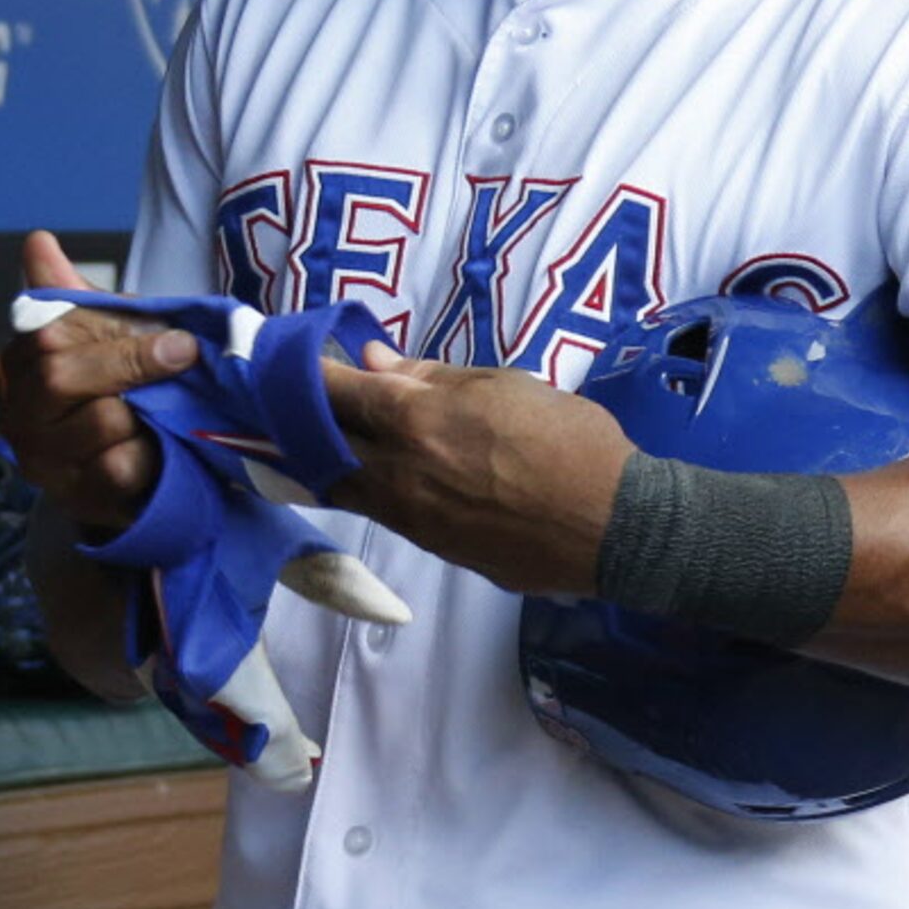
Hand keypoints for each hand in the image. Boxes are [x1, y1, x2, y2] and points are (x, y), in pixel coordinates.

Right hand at [0, 231, 195, 528]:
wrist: (132, 470)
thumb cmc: (113, 388)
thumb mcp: (100, 337)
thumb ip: (71, 295)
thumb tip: (37, 241)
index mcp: (22, 368)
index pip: (48, 339)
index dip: (116, 338)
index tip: (176, 338)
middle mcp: (21, 415)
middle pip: (59, 379)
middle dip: (131, 367)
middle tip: (183, 362)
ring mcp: (43, 462)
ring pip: (96, 424)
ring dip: (145, 415)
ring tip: (166, 412)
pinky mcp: (74, 499)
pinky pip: (114, 470)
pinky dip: (148, 457)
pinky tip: (162, 452)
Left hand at [322, 344, 633, 595]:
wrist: (614, 526)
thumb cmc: (568, 438)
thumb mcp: (503, 386)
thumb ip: (431, 377)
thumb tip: (374, 362)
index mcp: (413, 420)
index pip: (331, 392)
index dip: (303, 374)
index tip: (293, 359)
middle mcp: (396, 473)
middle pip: (321, 446)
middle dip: (302, 418)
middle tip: (297, 398)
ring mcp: (410, 518)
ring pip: (344, 487)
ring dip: (329, 458)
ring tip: (328, 435)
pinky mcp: (431, 549)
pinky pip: (381, 512)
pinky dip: (366, 488)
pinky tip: (378, 471)